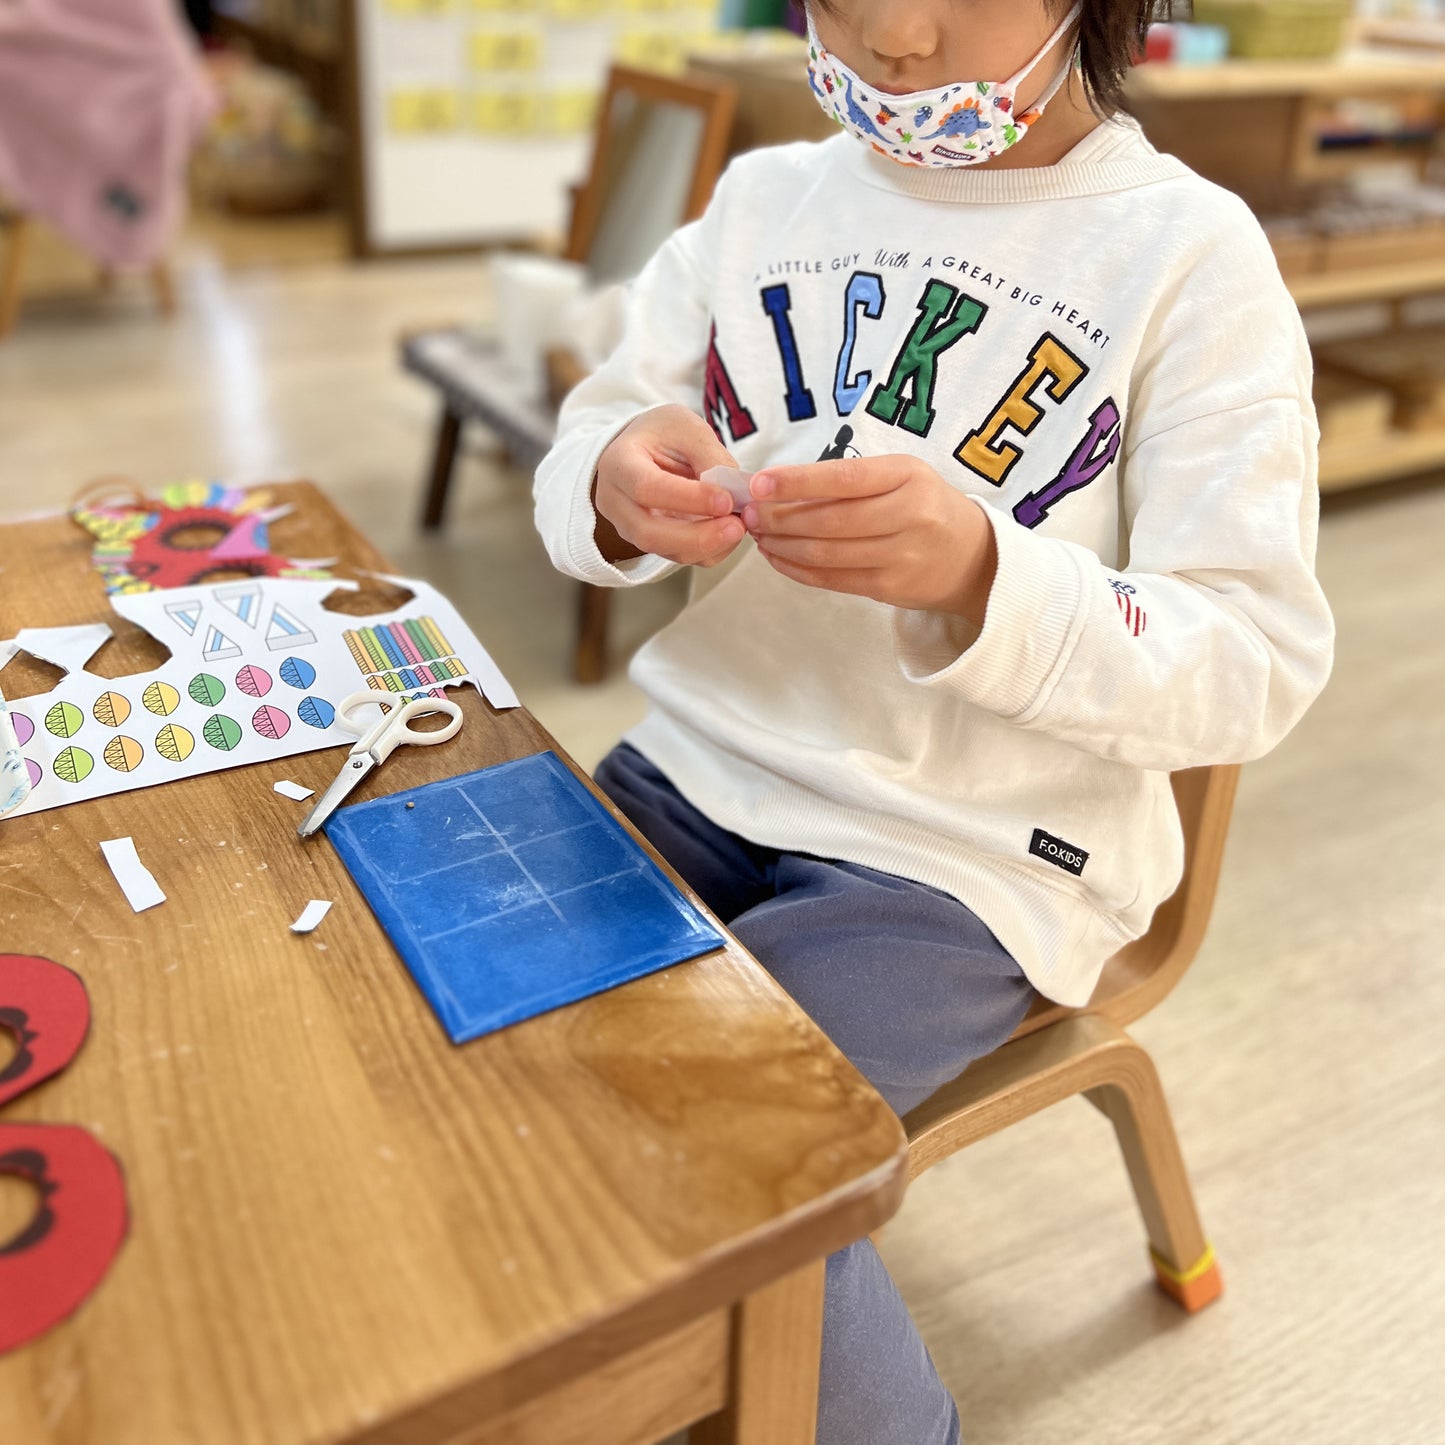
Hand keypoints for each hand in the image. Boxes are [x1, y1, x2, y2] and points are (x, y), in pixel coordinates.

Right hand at [592, 405, 747, 567]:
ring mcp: (628, 526)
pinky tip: (728, 534)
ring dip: (706, 546)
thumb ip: (711, 458)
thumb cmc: (664, 433)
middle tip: (736, 526)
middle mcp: (616, 501)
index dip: (688, 499)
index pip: (647, 488)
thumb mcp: (688, 428)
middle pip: (648, 533)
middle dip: (697, 536)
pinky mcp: (649, 540)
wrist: (645, 445)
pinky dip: (708, 551)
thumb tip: (735, 494)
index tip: (726, 500)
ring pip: (664, 550)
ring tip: (738, 528)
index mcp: (619, 463)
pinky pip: (678, 555)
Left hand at [743, 454, 997, 623]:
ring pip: (827, 553)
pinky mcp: (889, 588)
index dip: (797, 483)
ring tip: (758, 535)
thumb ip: (849, 482)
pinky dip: (797, 569)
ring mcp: (901, 556)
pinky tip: (776, 557)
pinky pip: (832, 579)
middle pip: (831, 520)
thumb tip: (778, 489)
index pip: (844, 478)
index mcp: (908, 476)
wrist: (971, 556)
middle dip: (780, 518)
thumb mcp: (900, 478)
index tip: (758, 484)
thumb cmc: (923, 506)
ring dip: (783, 545)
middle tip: (748, 514)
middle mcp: (909, 515)